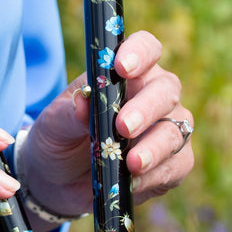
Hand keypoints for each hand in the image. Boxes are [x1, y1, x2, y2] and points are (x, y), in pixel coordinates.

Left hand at [19, 31, 193, 222]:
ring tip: (132, 163)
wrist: (57, 182)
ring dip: (155, 147)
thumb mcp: (53, 125)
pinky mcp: (172, 163)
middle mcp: (153, 96)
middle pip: (166, 90)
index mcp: (126, 74)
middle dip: (146, 108)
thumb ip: (68, 113)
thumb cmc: (58, 140)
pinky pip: (178, 164)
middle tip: (123, 127)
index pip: (146, 48)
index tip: (122, 67)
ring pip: (176, 129)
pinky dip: (157, 174)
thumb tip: (84, 100)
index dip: (139, 52)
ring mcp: (167, 129)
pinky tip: (135, 181)